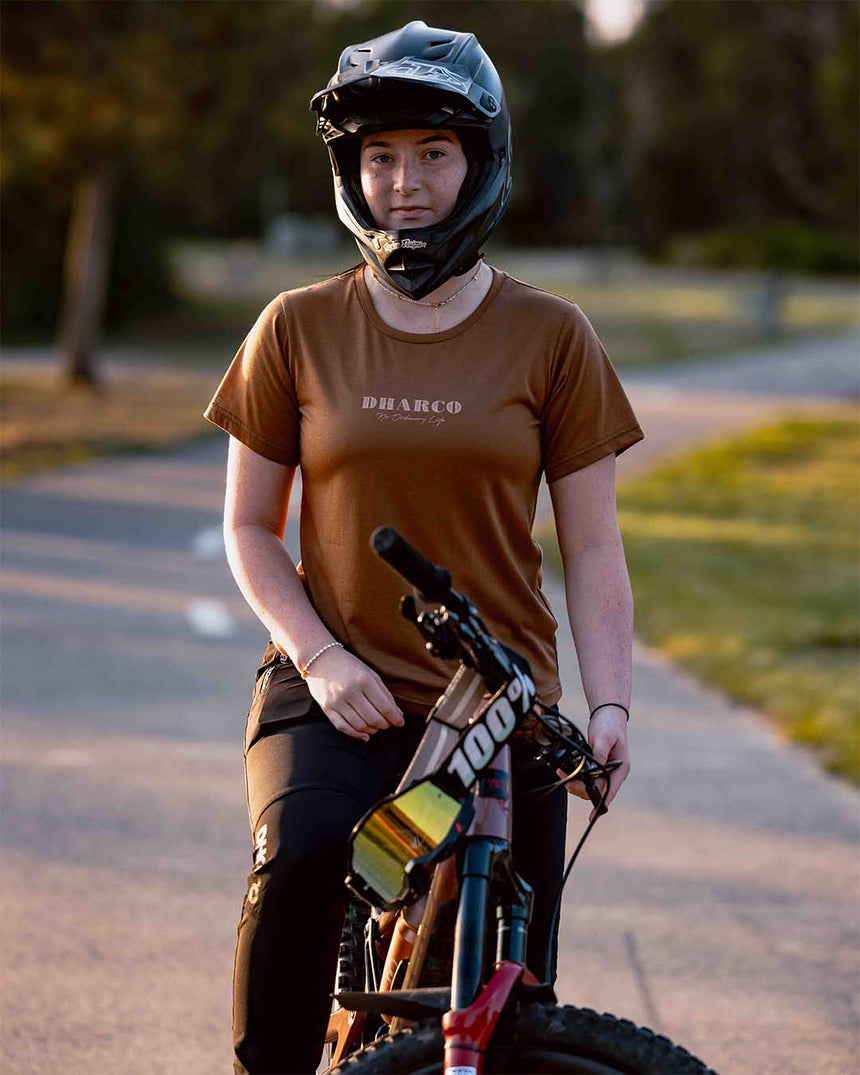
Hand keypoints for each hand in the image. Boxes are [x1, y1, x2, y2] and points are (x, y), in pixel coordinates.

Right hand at [303, 647, 404, 741]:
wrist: (320, 659)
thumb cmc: (349, 666)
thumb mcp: (370, 674)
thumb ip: (384, 694)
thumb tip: (398, 714)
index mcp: (364, 680)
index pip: (384, 706)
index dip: (395, 718)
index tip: (400, 723)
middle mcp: (350, 691)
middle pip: (373, 718)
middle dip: (384, 725)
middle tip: (388, 724)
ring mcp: (336, 701)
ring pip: (359, 725)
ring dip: (372, 730)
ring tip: (376, 727)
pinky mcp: (326, 708)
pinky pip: (343, 727)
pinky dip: (356, 735)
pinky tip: (364, 735)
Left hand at [557, 705, 629, 820]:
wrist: (609, 715)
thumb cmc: (610, 726)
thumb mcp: (604, 738)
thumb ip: (599, 753)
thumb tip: (593, 767)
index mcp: (620, 769)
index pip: (610, 791)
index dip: (601, 803)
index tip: (593, 816)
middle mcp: (614, 773)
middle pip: (597, 790)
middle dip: (580, 788)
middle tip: (565, 780)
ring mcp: (606, 770)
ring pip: (590, 785)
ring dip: (576, 782)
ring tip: (562, 773)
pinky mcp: (598, 766)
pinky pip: (587, 777)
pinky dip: (577, 776)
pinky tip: (567, 772)